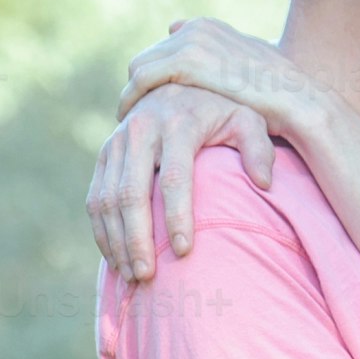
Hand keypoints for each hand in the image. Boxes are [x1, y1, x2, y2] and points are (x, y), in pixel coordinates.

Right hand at [88, 85, 274, 280]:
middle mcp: (141, 130)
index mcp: (177, 124)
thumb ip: (258, 147)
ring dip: (116, 241)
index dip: (177, 216)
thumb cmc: (221, 110)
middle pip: (131, 193)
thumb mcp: (248, 118)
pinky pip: (95, 197)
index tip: (184, 251)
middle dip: (137, 239)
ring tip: (132, 277)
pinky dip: (102, 231)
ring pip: (106, 198)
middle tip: (148, 276)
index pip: (174, 178)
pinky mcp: (105, 154)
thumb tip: (264, 182)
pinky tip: (116, 260)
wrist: (178, 82)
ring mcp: (117, 142)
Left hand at [118, 17, 318, 131]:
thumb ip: (228, 66)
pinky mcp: (186, 61)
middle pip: (149, 56)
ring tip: (129, 121)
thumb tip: (218, 69)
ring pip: (140, 66)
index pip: (167, 47)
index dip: (157, 75)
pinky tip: (130, 120)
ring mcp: (190, 41)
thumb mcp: (253, 75)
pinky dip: (132, 98)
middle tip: (133, 115)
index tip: (152, 101)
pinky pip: (143, 78)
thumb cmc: (282, 99)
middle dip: (139, 87)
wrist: (297, 102)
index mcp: (209, 28)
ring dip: (131, 94)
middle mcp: (196, 28)